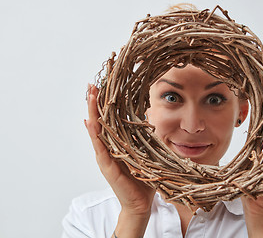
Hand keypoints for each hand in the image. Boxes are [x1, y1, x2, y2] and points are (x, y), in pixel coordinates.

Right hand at [85, 84, 154, 235]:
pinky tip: (90, 122)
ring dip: (93, 113)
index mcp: (117, 144)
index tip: (103, 87)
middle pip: (99, 121)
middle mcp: (108, 148)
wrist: (141, 203)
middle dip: (96, 103)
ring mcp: (105, 156)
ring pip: (97, 131)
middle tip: (92, 85)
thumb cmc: (143, 178)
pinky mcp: (107, 166)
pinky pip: (100, 147)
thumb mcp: (146, 152)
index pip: (109, 120)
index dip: (106, 104)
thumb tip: (146, 118)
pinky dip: (94, 134)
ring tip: (90, 96)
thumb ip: (144, 136)